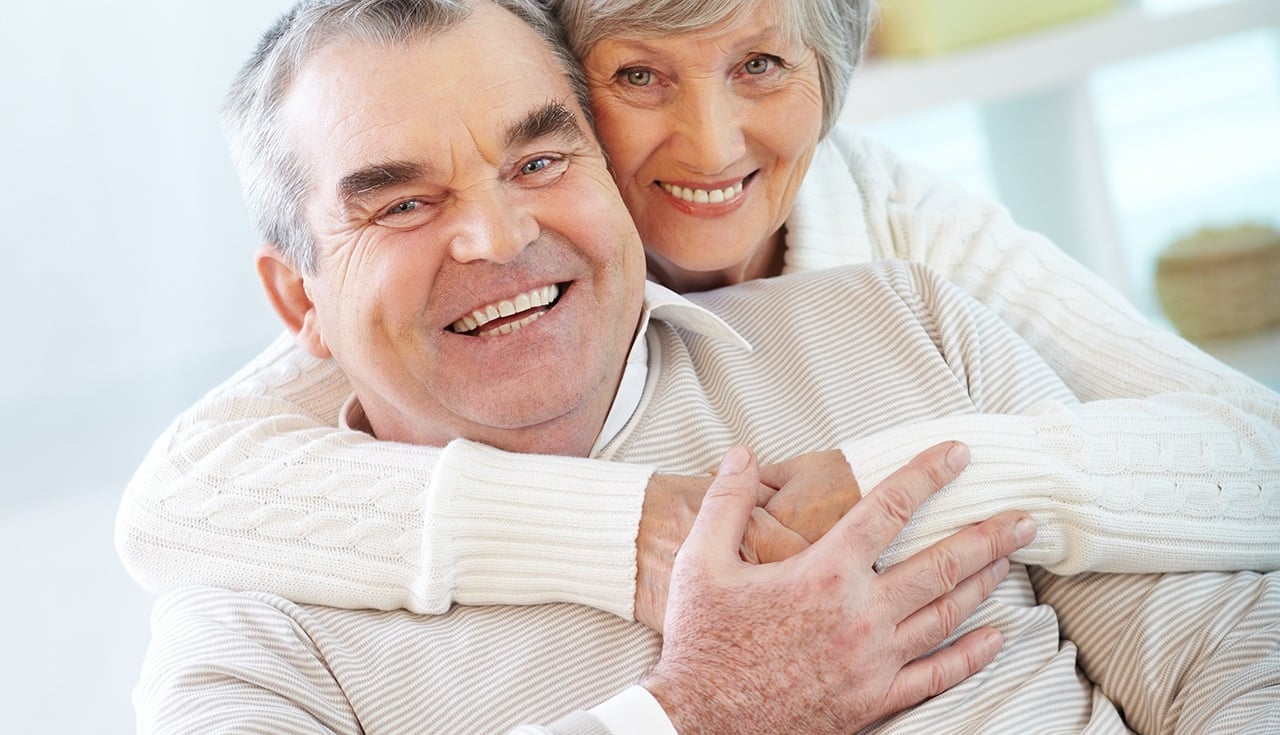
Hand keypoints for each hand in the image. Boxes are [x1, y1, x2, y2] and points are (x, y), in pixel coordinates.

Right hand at [641, 442, 1036, 734]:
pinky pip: (936, 675)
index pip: (889, 509)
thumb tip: (742, 455)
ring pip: (946, 615)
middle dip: (988, 536)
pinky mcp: (874, 699)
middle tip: (1024, 517)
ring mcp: (873, 661)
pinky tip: (994, 637)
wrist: (701, 721)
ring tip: (1009, 560)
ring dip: (983, 584)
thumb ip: (726, 502)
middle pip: (940, 565)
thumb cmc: (703, 641)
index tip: (960, 454)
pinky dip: (971, 655)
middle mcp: (860, 614)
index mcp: (824, 573)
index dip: (928, 474)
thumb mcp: (701, 563)